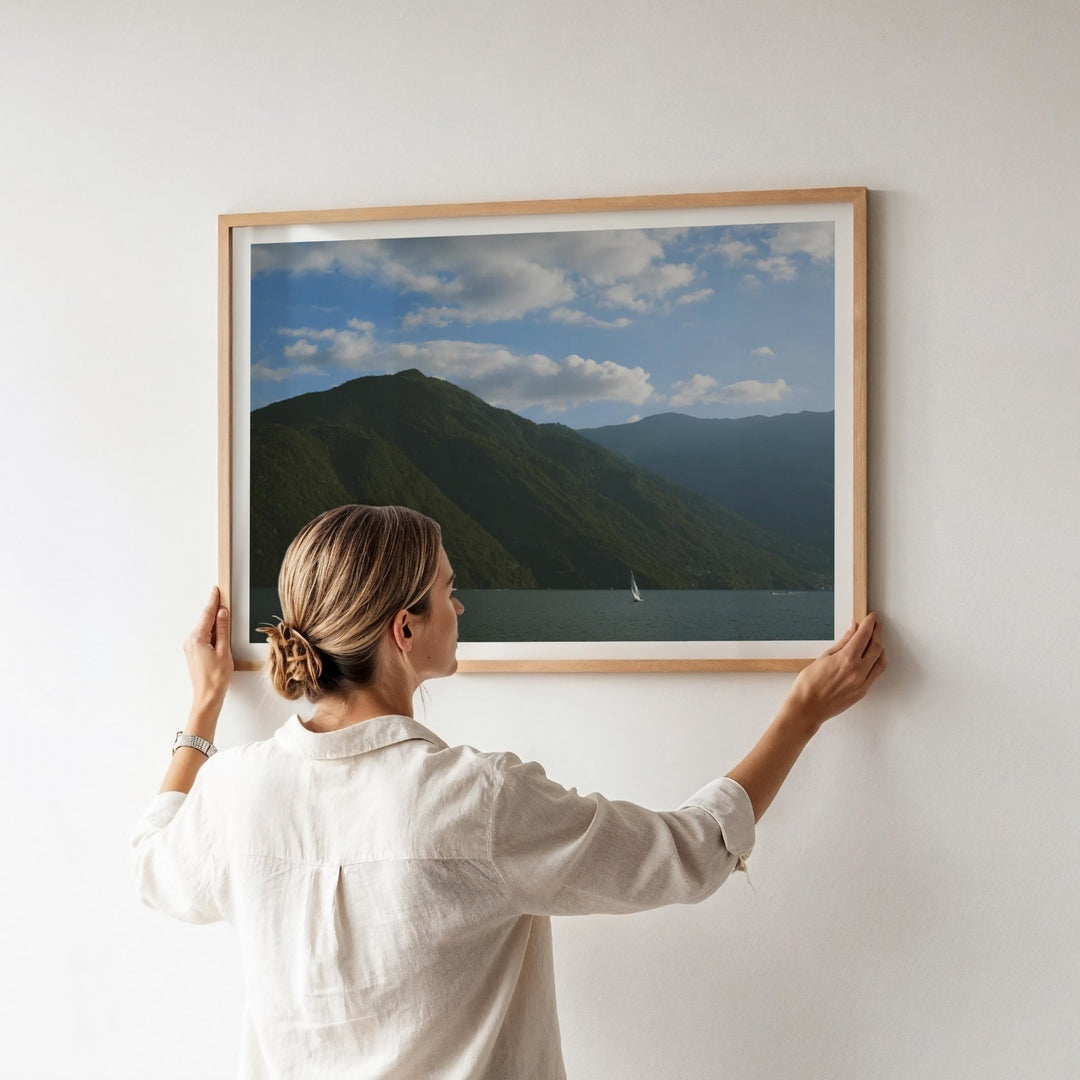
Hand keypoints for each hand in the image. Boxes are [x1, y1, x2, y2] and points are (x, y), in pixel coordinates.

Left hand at [183, 587, 233, 707]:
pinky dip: (211, 630)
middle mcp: (190, 641)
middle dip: (213, 609)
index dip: (213, 601)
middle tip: (222, 597)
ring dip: (213, 621)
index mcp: (197, 638)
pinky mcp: (193, 652)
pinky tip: (219, 630)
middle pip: (204, 620)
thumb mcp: (224, 650)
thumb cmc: (216, 677)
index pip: (207, 614)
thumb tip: (222, 613)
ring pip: (203, 628)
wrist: (207, 696)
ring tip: (224, 614)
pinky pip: (202, 636)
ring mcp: (190, 647)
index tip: (216, 590)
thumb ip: (223, 629)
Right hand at [784, 612, 886, 732]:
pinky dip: (877, 662)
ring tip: (875, 640)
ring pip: (881, 660)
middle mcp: (858, 671)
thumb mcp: (824, 657)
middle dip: (877, 632)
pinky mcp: (862, 692)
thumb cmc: (808, 684)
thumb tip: (853, 628)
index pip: (864, 635)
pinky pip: (876, 673)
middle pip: (876, 646)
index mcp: (847, 659)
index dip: (870, 623)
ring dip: (880, 648)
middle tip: (875, 625)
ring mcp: (862, 682)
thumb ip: (843, 642)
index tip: (872, 617)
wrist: (807, 708)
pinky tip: (871, 657)